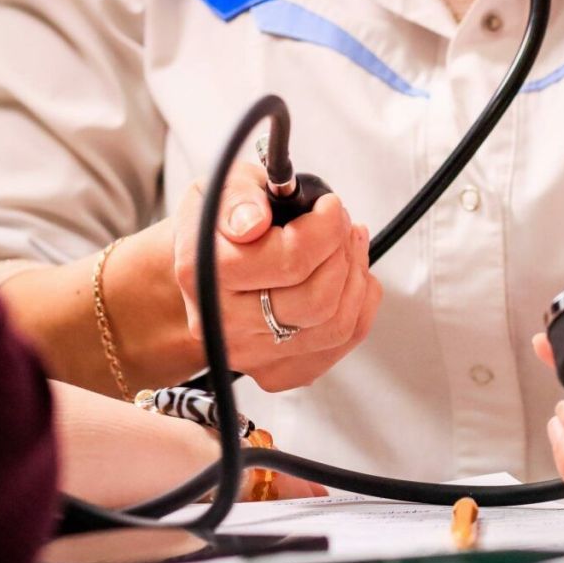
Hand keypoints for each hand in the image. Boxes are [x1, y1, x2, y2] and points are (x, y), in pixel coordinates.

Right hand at [174, 163, 381, 390]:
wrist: (204, 272)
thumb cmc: (218, 229)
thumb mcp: (221, 190)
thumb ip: (237, 198)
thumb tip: (252, 222)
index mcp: (206, 274)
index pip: (291, 261)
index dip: (326, 229)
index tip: (330, 207)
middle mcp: (225, 323)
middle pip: (318, 300)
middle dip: (343, 253)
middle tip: (341, 225)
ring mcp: (252, 355)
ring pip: (337, 325)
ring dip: (356, 277)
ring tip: (347, 246)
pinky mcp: (278, 372)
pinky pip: (343, 341)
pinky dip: (360, 303)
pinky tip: (348, 278)